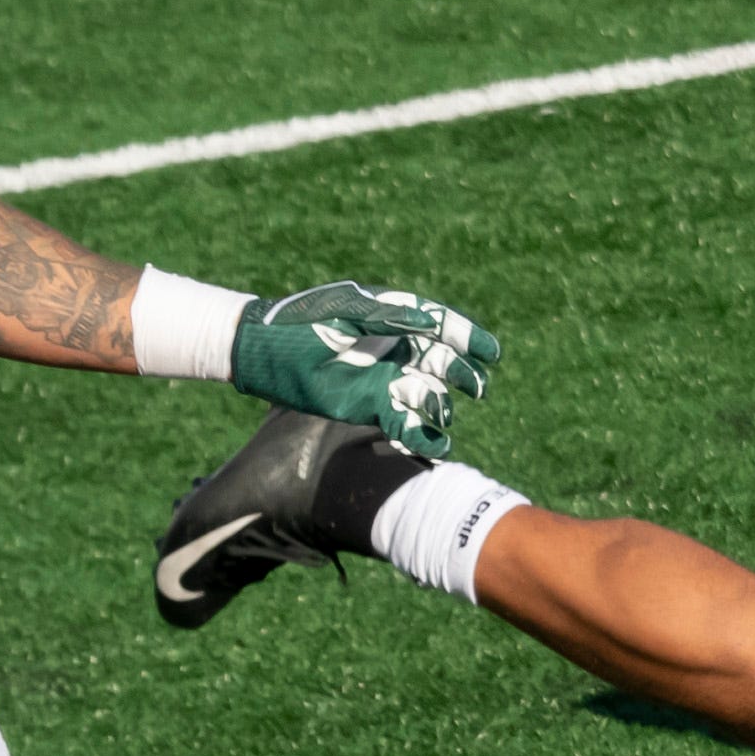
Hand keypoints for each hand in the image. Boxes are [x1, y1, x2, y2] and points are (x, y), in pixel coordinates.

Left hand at [231, 283, 500, 457]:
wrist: (263, 351)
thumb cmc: (301, 321)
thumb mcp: (346, 310)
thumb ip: (390, 316)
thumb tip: (432, 323)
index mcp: (394, 318)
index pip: (442, 325)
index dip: (469, 338)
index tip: (491, 353)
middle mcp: (395, 349)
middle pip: (441, 363)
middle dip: (462, 375)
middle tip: (478, 387)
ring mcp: (383, 379)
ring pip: (427, 395)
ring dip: (442, 407)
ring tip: (444, 415)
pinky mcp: (369, 407)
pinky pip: (404, 423)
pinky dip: (422, 436)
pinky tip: (437, 445)